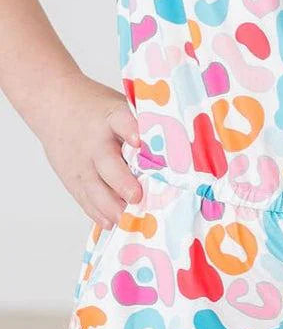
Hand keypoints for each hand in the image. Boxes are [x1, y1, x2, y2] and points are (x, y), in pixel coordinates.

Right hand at [40, 74, 142, 228]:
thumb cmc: (97, 110)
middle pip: (107, 162)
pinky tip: (110, 223)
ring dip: (110, 205)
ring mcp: (81, 161)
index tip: (139, 141)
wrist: (55, 105)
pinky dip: (97, 212)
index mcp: (111, 117)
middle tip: (136, 196)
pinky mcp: (72, 177)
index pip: (122, 121)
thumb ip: (143, 125)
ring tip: (125, 219)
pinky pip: (84, 197)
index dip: (131, 130)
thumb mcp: (119, 107)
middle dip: (121, 181)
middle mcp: (95, 141)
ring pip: (94, 186)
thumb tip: (182, 145)